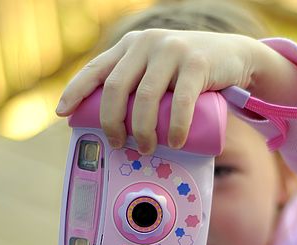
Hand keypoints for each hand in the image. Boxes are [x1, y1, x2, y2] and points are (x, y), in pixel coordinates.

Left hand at [55, 29, 257, 153]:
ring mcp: (171, 50)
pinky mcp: (197, 62)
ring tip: (147, 149)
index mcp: (131, 47)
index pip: (96, 69)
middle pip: (116, 88)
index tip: (62, 114)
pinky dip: (176, 126)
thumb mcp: (159, 72)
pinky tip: (175, 142)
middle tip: (119, 145)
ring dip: (142, 130)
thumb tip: (120, 130)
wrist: (233, 56)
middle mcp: (146, 44)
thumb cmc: (191, 75)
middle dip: (112, 122)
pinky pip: (180, 100)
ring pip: (145, 97)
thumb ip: (141, 86)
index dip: (75, 92)